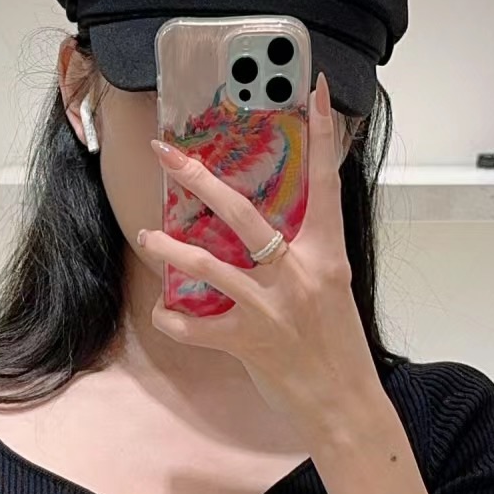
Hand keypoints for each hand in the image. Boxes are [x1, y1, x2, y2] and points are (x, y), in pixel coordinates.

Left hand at [137, 73, 379, 438]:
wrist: (345, 404)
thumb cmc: (337, 345)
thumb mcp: (333, 287)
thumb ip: (305, 254)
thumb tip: (266, 228)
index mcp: (327, 255)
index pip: (326, 184)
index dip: (322, 134)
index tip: (315, 90)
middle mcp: (300, 275)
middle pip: (243, 214)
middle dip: (200, 179)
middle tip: (168, 154)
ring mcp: (272, 309)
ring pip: (209, 267)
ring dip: (171, 249)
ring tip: (149, 236)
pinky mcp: (249, 342)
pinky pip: (196, 326)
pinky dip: (176, 320)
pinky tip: (167, 313)